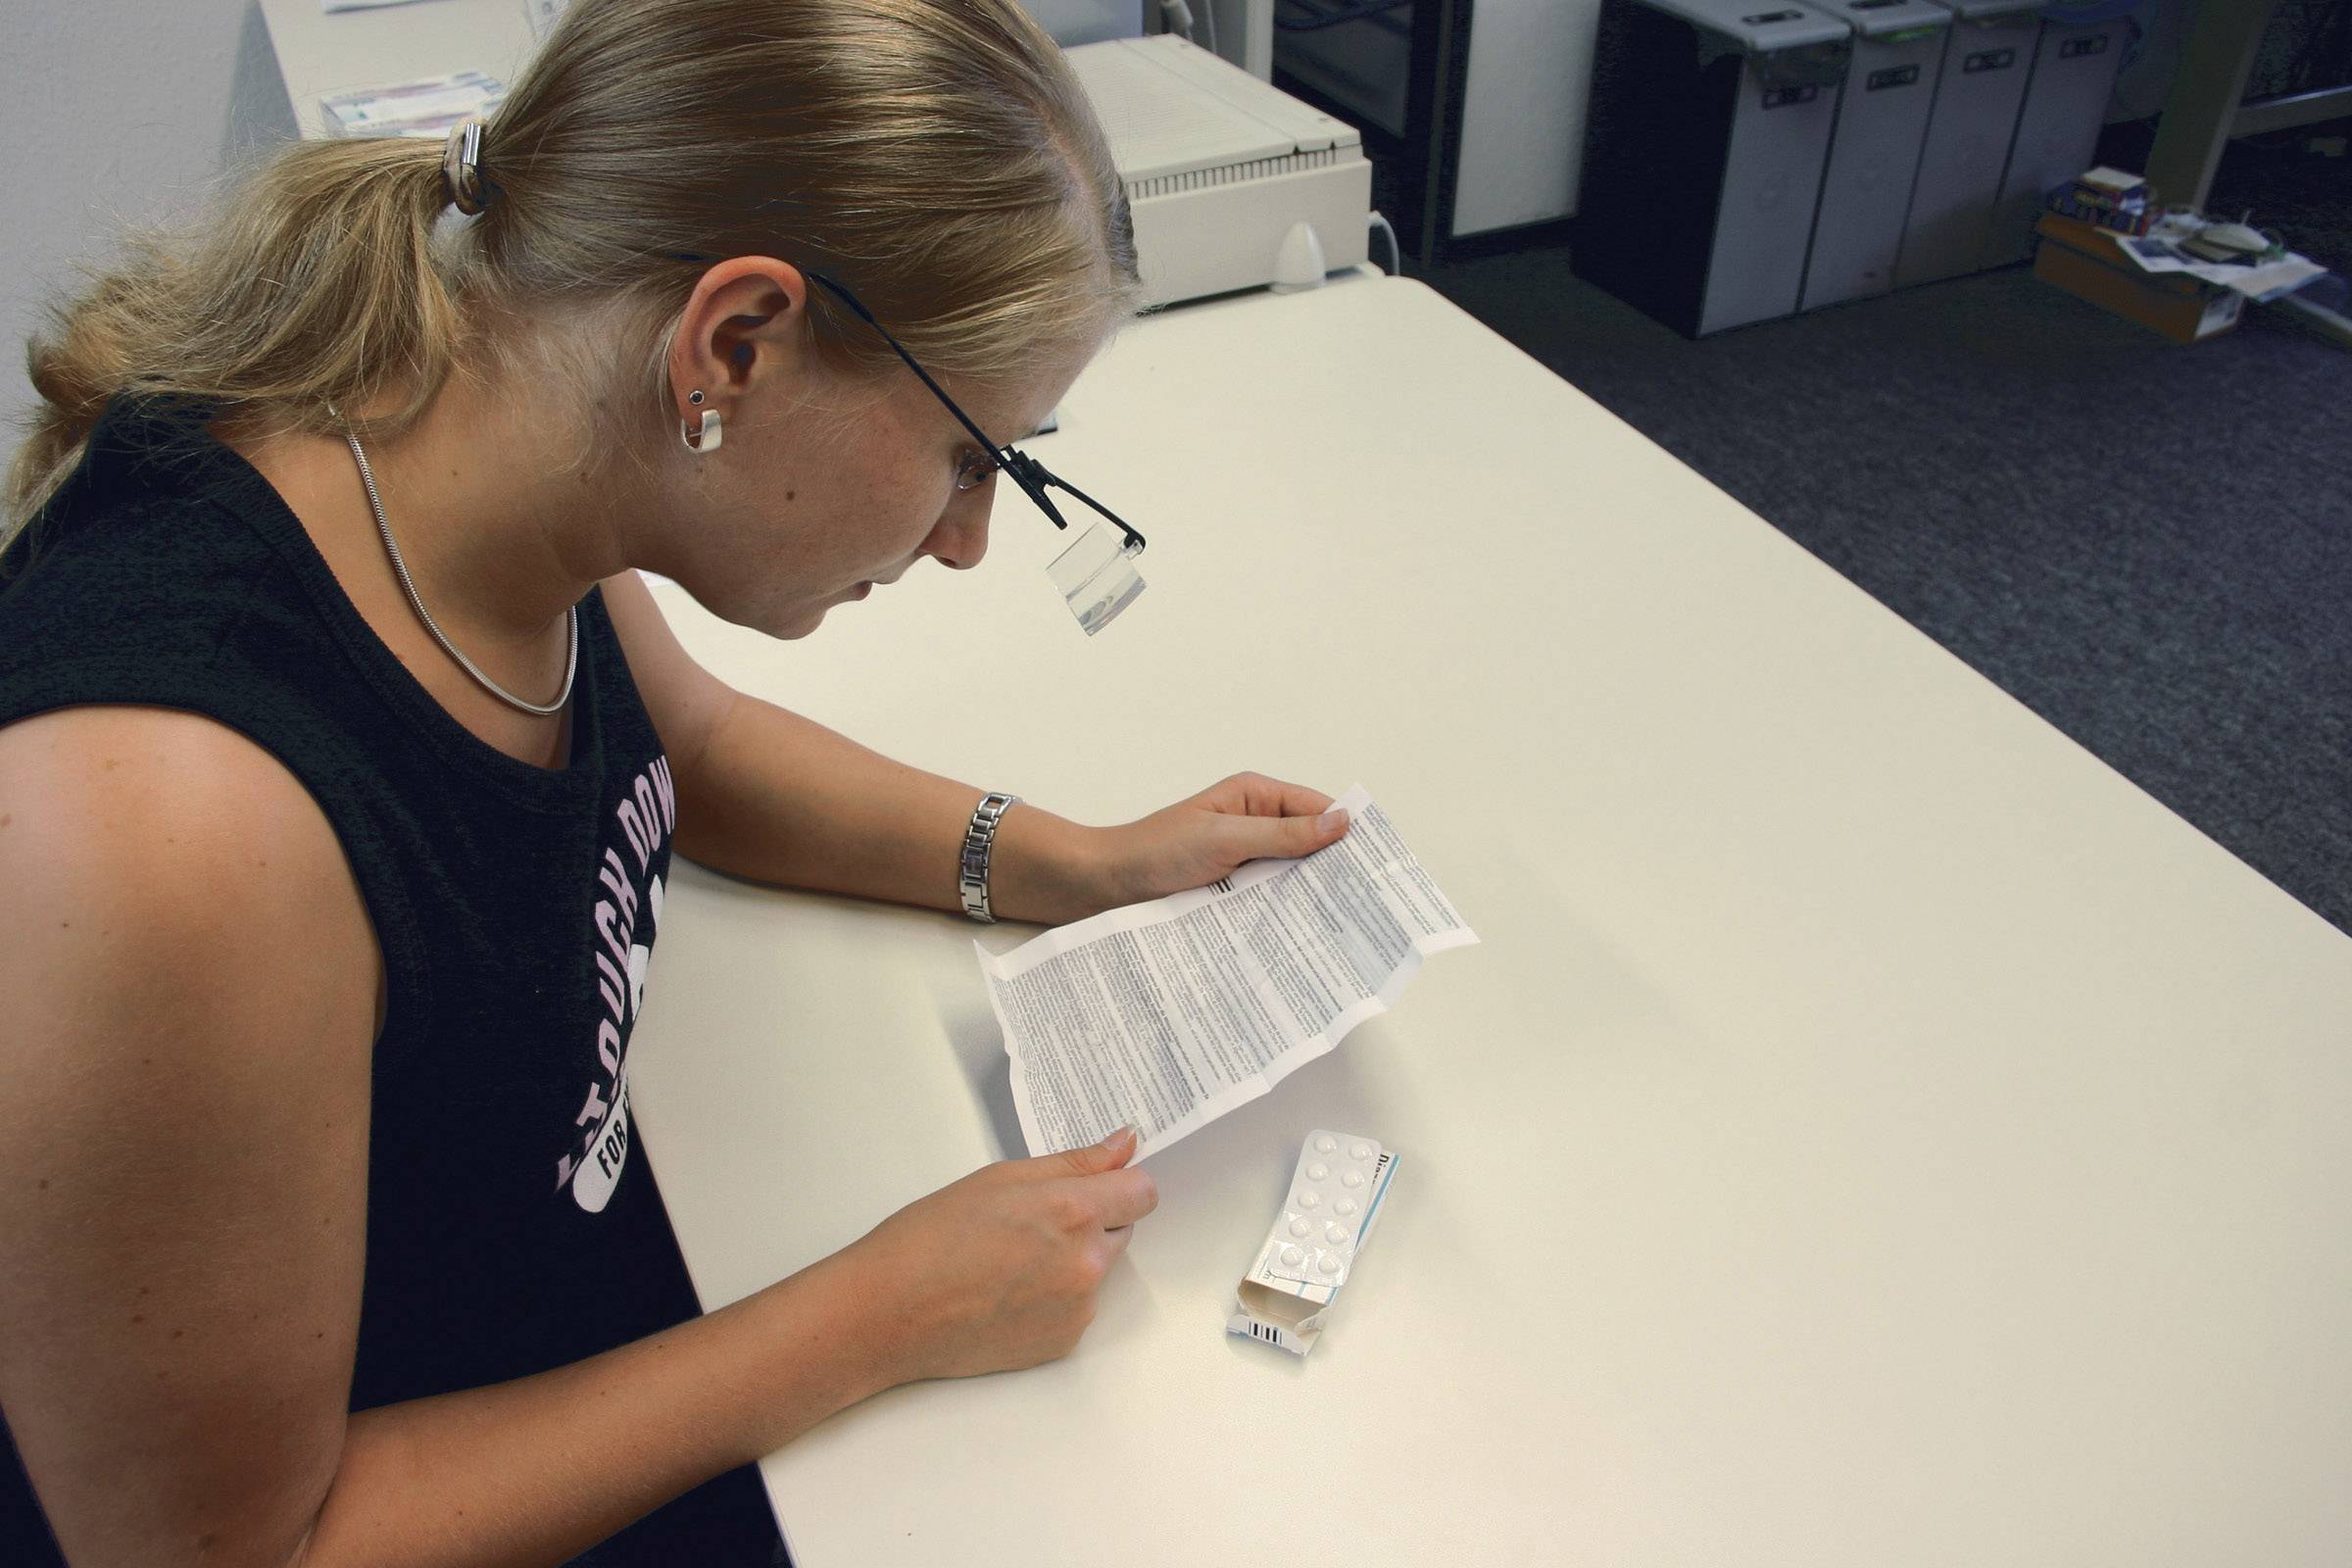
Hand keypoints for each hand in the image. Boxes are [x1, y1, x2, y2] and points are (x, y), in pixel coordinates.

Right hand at [842, 1127, 1158, 1384]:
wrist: (890, 1313)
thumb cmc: (931, 1239)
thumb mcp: (1001, 1179)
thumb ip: (1074, 1163)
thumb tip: (1124, 1145)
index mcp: (1073, 1213)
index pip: (1143, 1192)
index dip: (1121, 1183)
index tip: (1101, 1183)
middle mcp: (1086, 1264)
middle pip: (1123, 1230)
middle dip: (1093, 1220)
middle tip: (1033, 1221)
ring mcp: (1078, 1309)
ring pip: (1098, 1269)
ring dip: (1073, 1260)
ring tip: (1010, 1260)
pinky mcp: (1064, 1342)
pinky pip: (1078, 1307)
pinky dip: (1055, 1297)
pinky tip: (1007, 1292)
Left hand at [1093, 771, 1350, 910]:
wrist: (1104, 885)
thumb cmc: (1155, 852)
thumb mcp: (1224, 839)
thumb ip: (1282, 834)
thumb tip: (1340, 822)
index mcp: (1254, 795)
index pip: (1316, 808)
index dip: (1345, 833)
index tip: (1374, 863)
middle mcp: (1253, 823)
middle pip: (1308, 843)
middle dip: (1331, 868)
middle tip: (1362, 901)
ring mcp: (1243, 858)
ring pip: (1290, 874)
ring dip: (1306, 894)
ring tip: (1338, 922)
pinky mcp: (1231, 888)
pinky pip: (1267, 897)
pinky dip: (1282, 910)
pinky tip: (1298, 931)